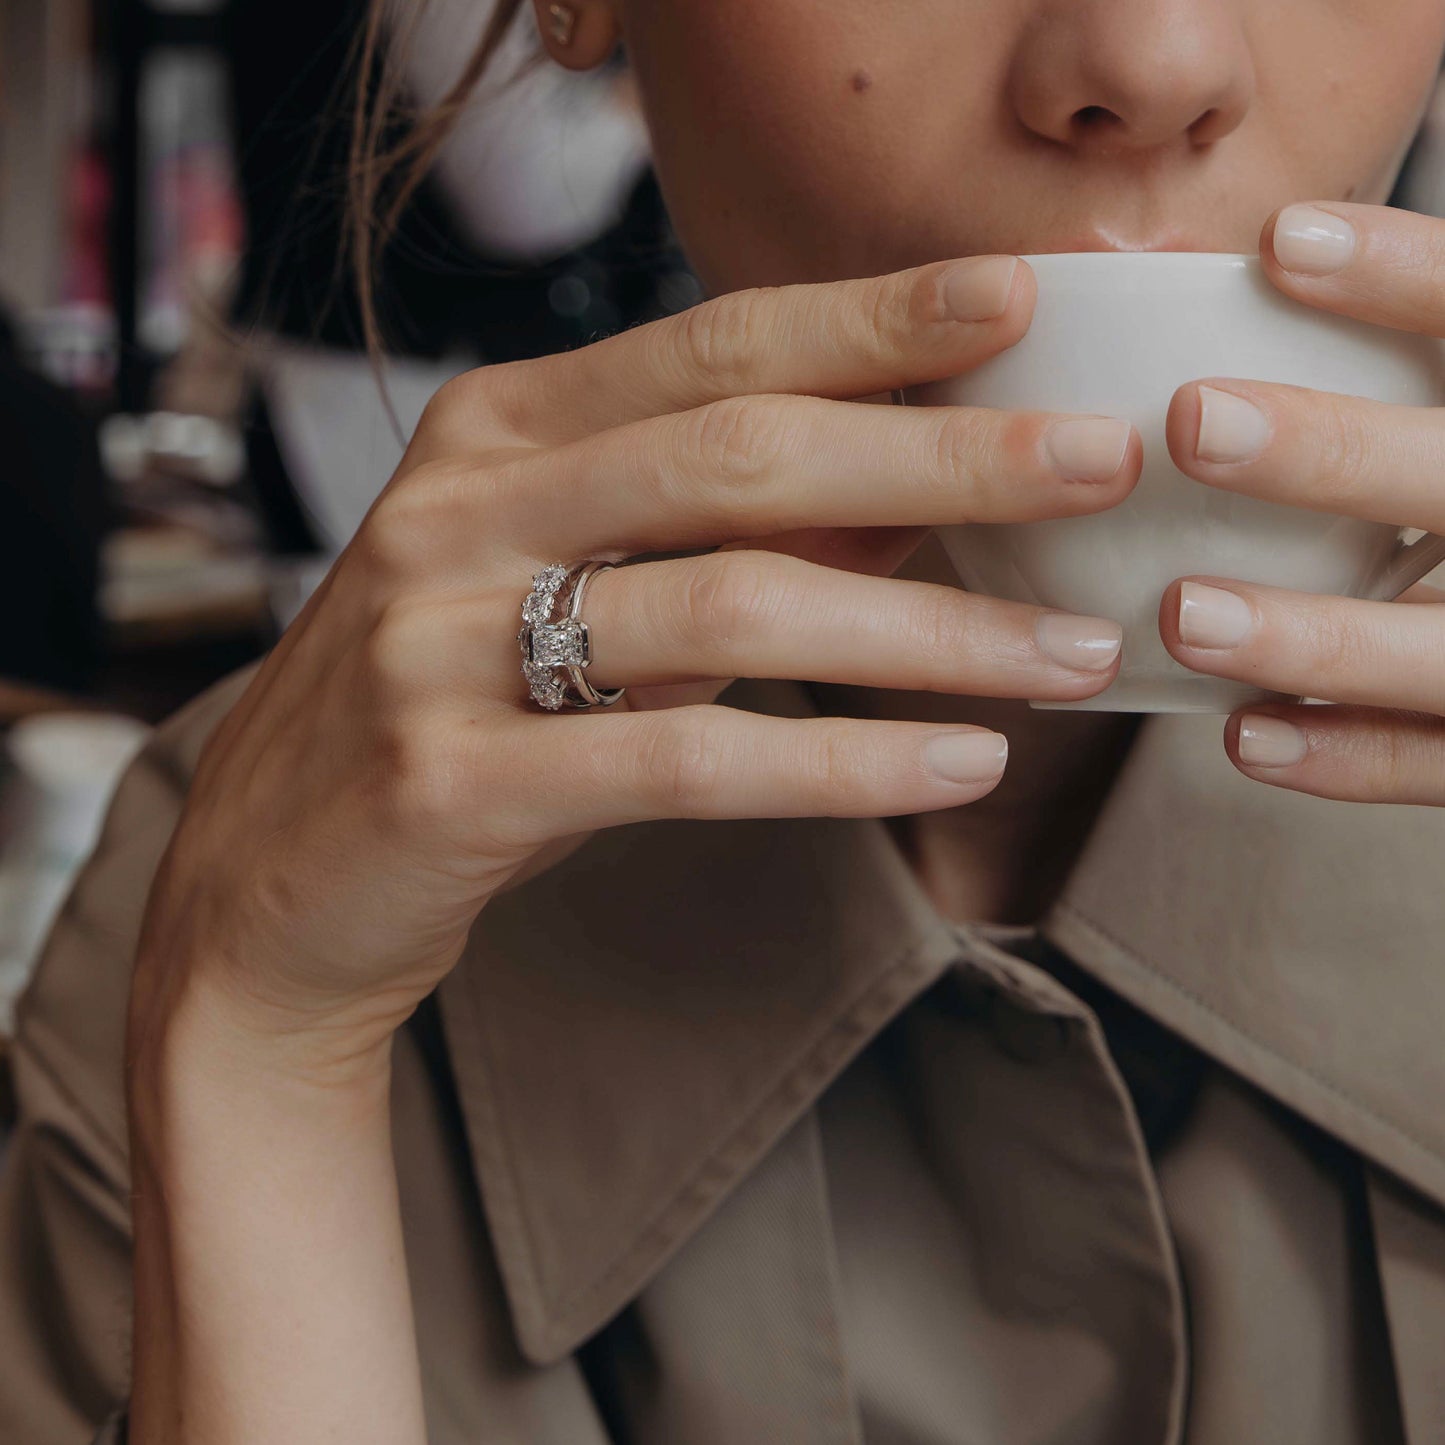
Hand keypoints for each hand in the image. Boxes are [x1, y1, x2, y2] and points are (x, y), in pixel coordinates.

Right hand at [132, 253, 1143, 1078]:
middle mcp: (460, 510)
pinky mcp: (450, 778)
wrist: (272, 887)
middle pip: (737, 453)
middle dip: (938, 452)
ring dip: (926, 629)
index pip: (708, 347)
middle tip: (1097, 462)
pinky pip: (684, 759)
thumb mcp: (571, 594)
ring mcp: (441, 640)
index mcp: (493, 433)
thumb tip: (911, 493)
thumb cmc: (452, 719)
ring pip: (729, 606)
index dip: (870, 320)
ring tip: (1073, 651)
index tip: (1017, 301)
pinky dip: (837, 758)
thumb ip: (716, 534)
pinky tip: (956, 761)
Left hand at [1159, 200, 1444, 806]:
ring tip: (1184, 615)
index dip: (1405, 275)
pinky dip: (1353, 758)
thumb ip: (1434, 354)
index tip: (1279, 240)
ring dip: (1315, 637)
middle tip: (1191, 420)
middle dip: (1333, 453)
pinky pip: (1444, 764)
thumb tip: (1283, 255)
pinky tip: (1243, 736)